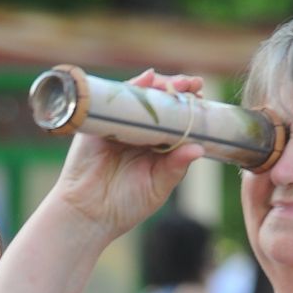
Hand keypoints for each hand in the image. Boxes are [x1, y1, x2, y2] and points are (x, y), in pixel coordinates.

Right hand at [50, 70, 205, 237]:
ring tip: (177, 82)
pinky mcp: (100, 122)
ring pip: (142, 96)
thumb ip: (176, 167)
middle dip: (179, 90)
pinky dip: (133, 86)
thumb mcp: (157, 187)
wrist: (88, 213)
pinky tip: (148, 78)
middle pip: (161, 102)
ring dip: (160, 85)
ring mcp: (120, 125)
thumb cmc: (125, 205)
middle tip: (194, 85)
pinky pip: (117, 98)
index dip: (191, 108)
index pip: (177, 120)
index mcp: (156, 146)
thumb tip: (199, 148)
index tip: (204, 100)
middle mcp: (139, 132)